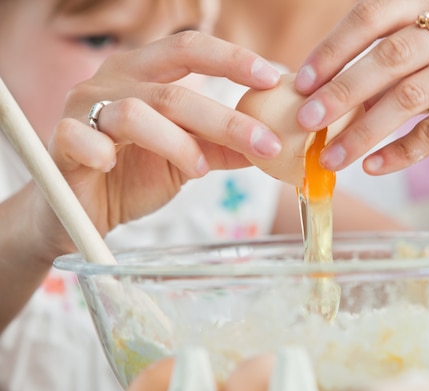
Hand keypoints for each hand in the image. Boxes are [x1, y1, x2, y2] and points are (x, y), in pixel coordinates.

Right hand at [47, 31, 281, 233]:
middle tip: (266, 144)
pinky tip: (111, 164)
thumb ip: (222, 147)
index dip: (232, 59)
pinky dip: (99, 150)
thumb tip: (274, 142)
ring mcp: (84, 110)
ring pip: (135, 113)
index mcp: (145, 74)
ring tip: (199, 170)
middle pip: (173, 88)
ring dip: (177, 144)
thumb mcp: (188, 158)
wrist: (84, 211)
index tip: (273, 78)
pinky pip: (78, 138)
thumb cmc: (134, 176)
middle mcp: (114, 82)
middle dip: (226, 119)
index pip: (190, 49)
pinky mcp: (61, 142)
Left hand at [293, 0, 428, 174]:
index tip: (301, 82)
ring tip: (332, 156)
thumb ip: (401, 58)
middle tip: (306, 120)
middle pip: (389, 55)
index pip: (374, 15)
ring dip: (364, 131)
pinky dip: (403, 152)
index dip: (333, 50)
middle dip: (341, 91)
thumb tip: (336, 94)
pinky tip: (375, 167)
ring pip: (411, 96)